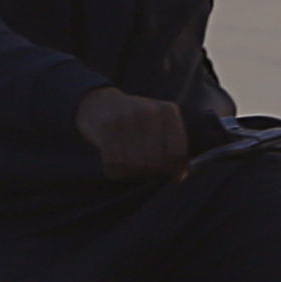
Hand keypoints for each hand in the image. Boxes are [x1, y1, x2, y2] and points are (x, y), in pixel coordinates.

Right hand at [78, 88, 193, 180]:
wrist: (100, 104)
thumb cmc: (137, 124)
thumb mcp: (160, 129)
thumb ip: (174, 152)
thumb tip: (179, 177)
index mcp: (168, 111)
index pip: (177, 151)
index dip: (172, 167)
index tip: (165, 169)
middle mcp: (148, 111)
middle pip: (156, 160)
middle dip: (150, 169)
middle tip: (142, 164)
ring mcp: (127, 117)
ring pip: (136, 165)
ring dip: (131, 171)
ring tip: (127, 160)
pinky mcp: (106, 126)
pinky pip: (115, 164)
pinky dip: (114, 170)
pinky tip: (113, 160)